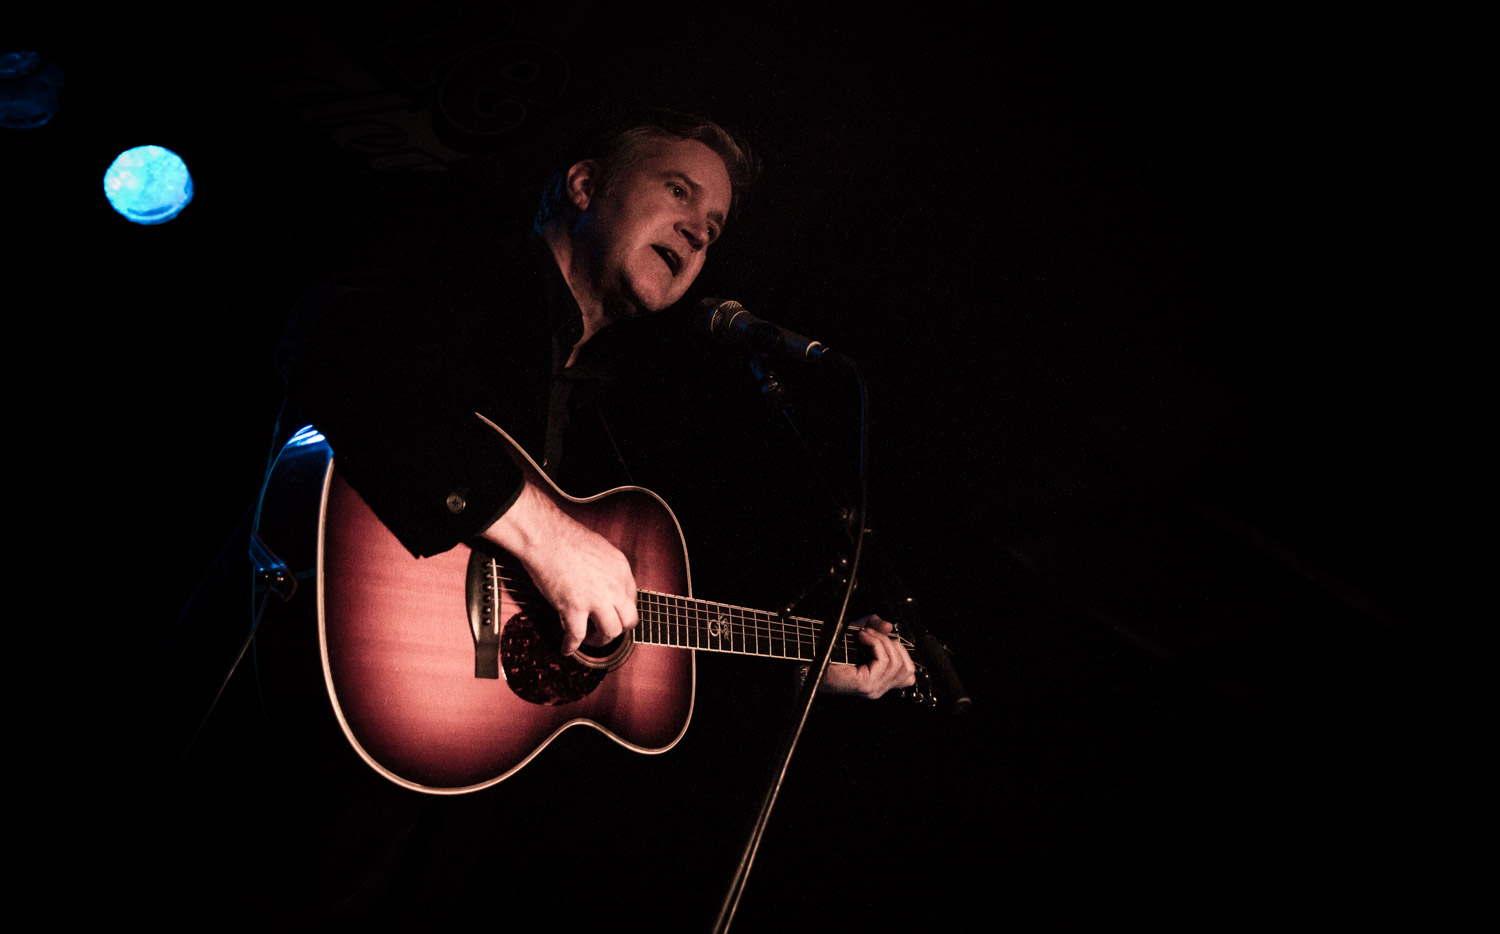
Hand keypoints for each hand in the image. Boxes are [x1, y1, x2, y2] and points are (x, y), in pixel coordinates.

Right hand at [482, 478, 637, 656]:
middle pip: (628, 620)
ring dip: (600, 640)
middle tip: (605, 630)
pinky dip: (571, 646)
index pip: (631, 600)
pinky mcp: (574, 608)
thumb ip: (608, 569)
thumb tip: (604, 583)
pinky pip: (577, 636)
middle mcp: (614, 586)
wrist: (545, 536)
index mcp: (621, 570)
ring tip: (588, 639)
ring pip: (610, 633)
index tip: (611, 613)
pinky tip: (567, 649)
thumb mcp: (601, 549)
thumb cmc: (566, 537)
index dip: (620, 610)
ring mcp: (596, 599)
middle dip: (618, 629)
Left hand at [818, 615, 916, 698]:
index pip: (909, 674)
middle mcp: (879, 688)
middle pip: (906, 667)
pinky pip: (883, 661)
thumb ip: (875, 626)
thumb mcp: (858, 633)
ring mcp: (873, 688)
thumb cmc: (829, 650)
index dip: (901, 652)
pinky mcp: (866, 684)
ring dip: (881, 641)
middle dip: (891, 643)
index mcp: (880, 681)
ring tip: (865, 635)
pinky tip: (862, 638)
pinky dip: (875, 643)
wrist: (810, 660)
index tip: (884, 638)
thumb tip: (889, 626)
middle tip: (872, 634)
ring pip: (896, 662)